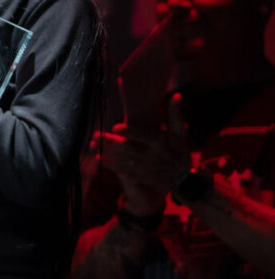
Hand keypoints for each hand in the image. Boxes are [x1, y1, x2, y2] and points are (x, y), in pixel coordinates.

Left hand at [92, 94, 191, 214]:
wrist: (185, 182)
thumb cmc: (181, 153)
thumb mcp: (181, 135)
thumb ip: (176, 116)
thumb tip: (176, 95)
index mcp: (161, 143)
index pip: (144, 136)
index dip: (130, 132)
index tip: (116, 127)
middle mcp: (152, 156)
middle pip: (128, 148)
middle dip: (110, 142)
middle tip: (95, 135)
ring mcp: (145, 168)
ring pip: (122, 159)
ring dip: (106, 152)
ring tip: (92, 144)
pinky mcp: (140, 177)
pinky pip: (122, 171)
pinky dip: (109, 164)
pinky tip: (98, 158)